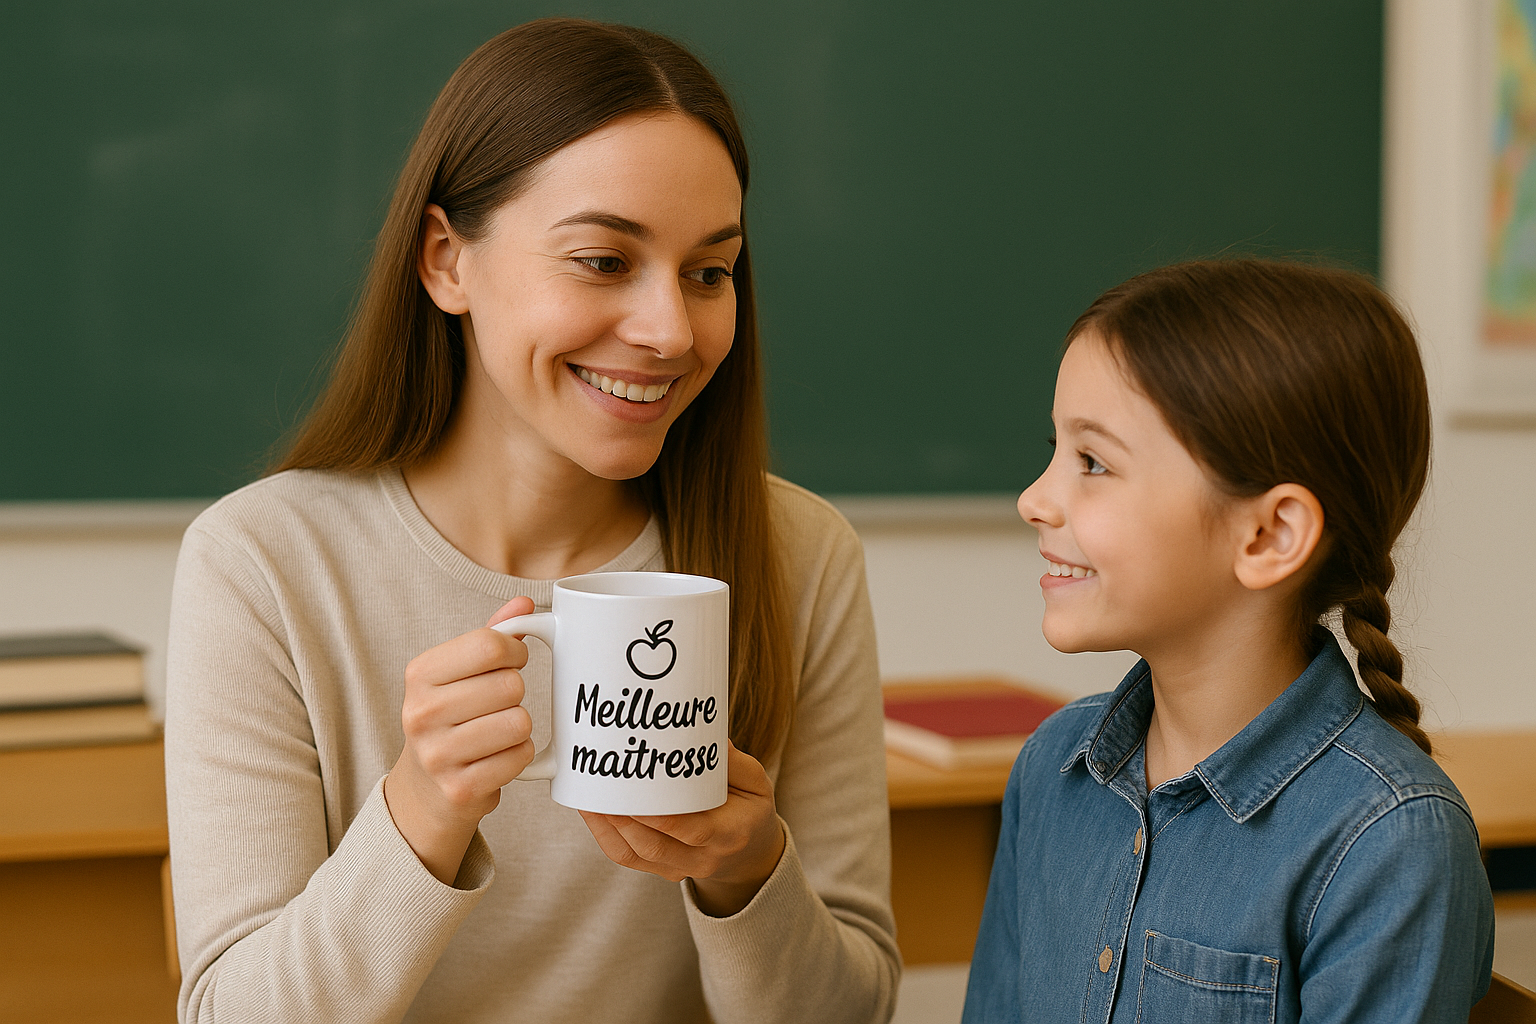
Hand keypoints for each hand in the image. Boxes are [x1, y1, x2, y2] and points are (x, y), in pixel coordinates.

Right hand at [384, 596, 538, 884]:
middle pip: (510, 685)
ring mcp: (437, 754)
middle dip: (516, 693)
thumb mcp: (461, 671)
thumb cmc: (453, 716)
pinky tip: (498, 757)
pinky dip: (519, 756)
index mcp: (420, 673)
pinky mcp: (459, 789)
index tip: (511, 663)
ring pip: (520, 722)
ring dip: (520, 727)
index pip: (490, 644)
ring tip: (497, 731)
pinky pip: (520, 757)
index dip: (515, 652)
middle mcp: (421, 712)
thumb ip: (493, 634)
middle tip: (499, 704)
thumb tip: (525, 603)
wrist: (425, 786)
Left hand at [579, 742, 786, 916]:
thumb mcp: (757, 784)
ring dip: (607, 827)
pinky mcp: (663, 871)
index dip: (658, 816)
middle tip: (599, 789)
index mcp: (728, 835)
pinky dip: (606, 836)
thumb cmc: (751, 813)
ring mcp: (680, 869)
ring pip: (635, 855)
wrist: (750, 856)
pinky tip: (593, 812)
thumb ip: (734, 763)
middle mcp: (703, 858)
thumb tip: (710, 736)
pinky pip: (628, 858)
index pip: (690, 830)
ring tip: (589, 798)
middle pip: (653, 846)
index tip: (633, 791)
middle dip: (621, 819)